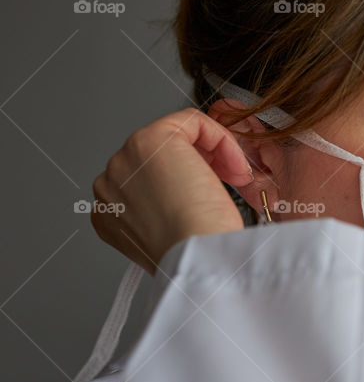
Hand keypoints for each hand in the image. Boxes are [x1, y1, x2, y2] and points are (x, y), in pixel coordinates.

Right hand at [90, 108, 253, 274]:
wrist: (196, 260)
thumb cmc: (194, 255)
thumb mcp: (174, 234)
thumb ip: (167, 210)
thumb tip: (189, 192)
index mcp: (110, 212)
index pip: (151, 179)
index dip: (188, 181)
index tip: (213, 195)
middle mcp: (110, 183)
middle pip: (162, 155)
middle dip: (203, 163)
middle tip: (232, 183)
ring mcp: (126, 159)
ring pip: (178, 137)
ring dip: (214, 153)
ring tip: (235, 178)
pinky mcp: (151, 140)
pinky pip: (192, 121)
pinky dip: (221, 138)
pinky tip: (235, 166)